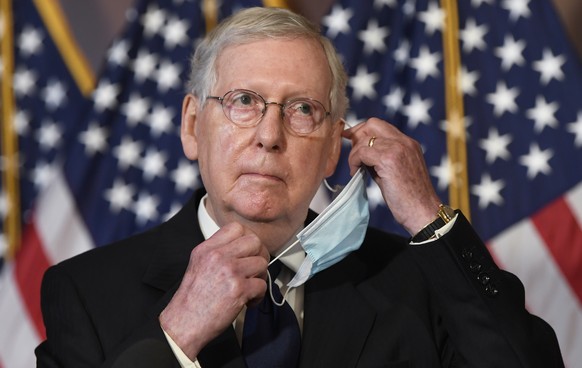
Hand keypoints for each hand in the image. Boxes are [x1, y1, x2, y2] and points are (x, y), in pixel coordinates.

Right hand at [159, 222, 268, 358]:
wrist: (184, 323)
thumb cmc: (192, 299)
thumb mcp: (198, 265)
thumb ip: (217, 252)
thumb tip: (240, 248)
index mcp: (207, 249)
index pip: (236, 228)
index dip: (247, 238)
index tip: (247, 251)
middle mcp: (218, 257)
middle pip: (254, 241)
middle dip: (259, 255)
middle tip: (254, 268)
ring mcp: (229, 271)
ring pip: (262, 262)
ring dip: (260, 276)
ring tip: (250, 287)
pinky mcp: (239, 289)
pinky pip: (262, 284)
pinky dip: (258, 296)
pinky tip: (248, 301)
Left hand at [343, 118, 440, 234]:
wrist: (423, 212)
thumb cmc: (409, 198)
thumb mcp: (395, 171)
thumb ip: (381, 158)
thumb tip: (361, 152)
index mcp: (408, 143)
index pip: (381, 125)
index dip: (363, 130)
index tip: (351, 139)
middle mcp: (404, 142)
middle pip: (372, 123)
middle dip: (356, 135)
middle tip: (351, 153)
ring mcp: (397, 148)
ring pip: (364, 139)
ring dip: (354, 154)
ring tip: (355, 169)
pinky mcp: (389, 159)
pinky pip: (362, 152)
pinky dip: (354, 161)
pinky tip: (355, 173)